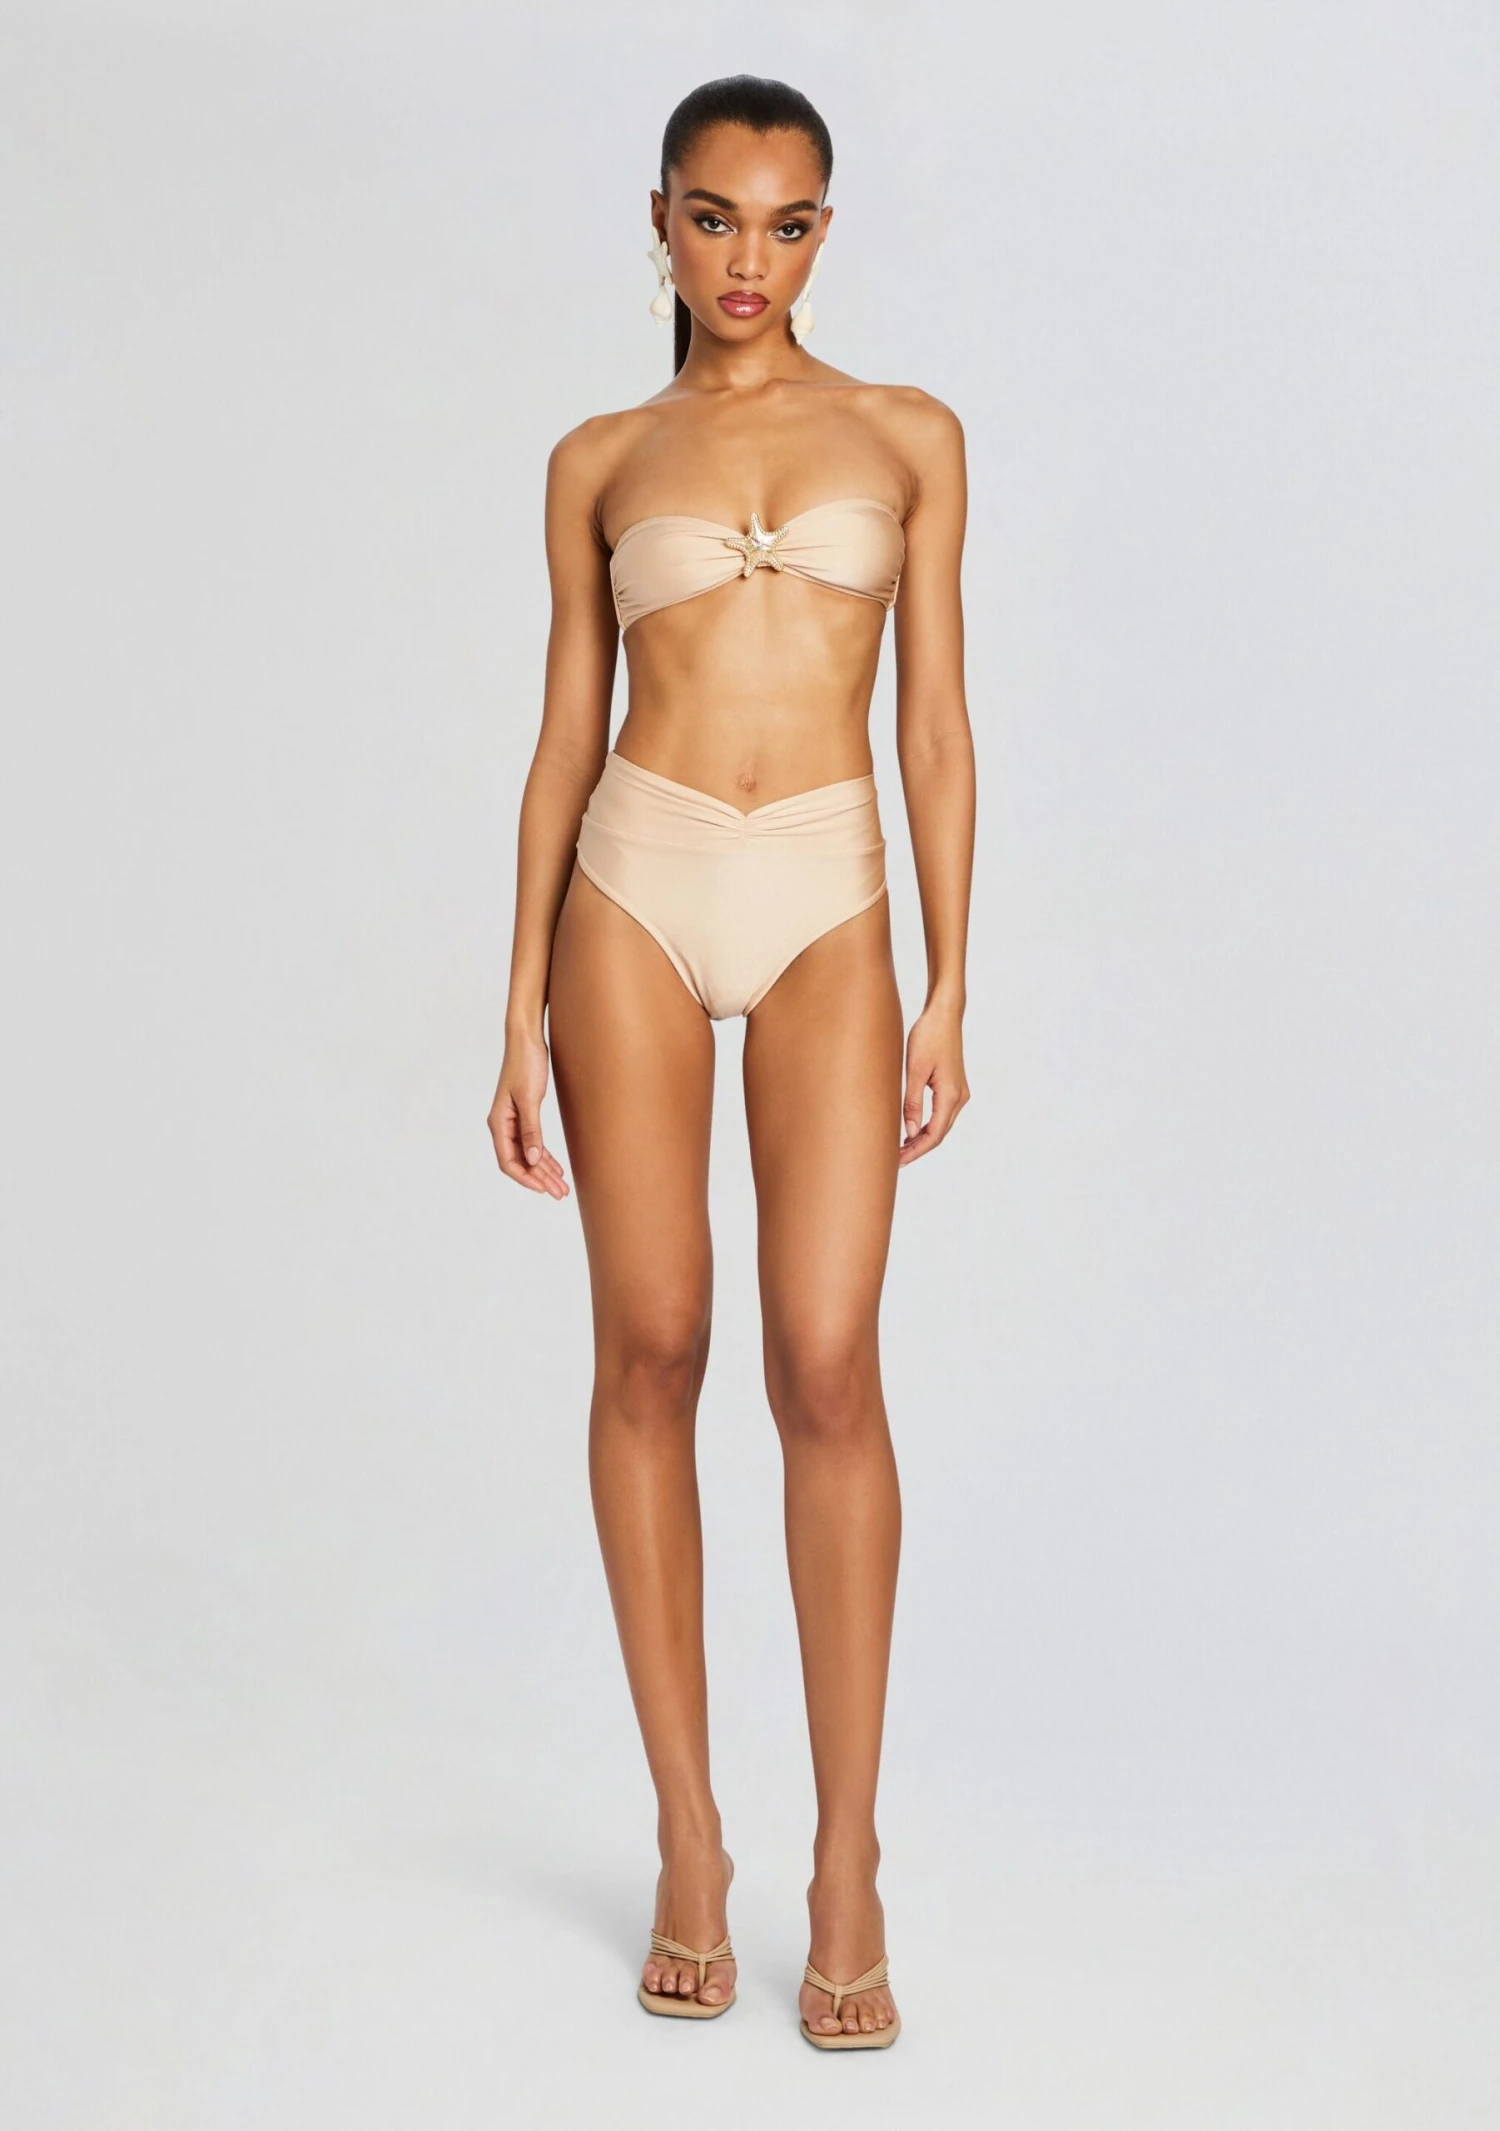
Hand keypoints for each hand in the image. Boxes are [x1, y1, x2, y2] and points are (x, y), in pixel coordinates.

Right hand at [488, 1029, 569, 1199]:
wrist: (527, 1039)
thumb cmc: (525, 1064)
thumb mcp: (530, 1098)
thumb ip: (531, 1130)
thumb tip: (534, 1159)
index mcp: (499, 1122)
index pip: (508, 1161)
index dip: (526, 1178)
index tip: (543, 1189)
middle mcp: (503, 1125)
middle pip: (520, 1162)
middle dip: (540, 1179)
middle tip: (561, 1193)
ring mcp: (513, 1121)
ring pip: (528, 1154)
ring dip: (544, 1171)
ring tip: (562, 1186)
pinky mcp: (525, 1114)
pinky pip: (533, 1143)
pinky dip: (545, 1156)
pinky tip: (557, 1167)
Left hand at [899, 1000, 969, 1166]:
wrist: (944, 1014)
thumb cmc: (928, 1036)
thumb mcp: (915, 1070)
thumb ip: (912, 1102)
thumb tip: (909, 1131)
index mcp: (951, 1095)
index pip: (933, 1135)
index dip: (915, 1151)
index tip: (897, 1161)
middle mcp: (959, 1097)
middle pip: (939, 1133)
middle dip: (917, 1148)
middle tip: (894, 1159)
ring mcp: (958, 1091)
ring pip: (940, 1124)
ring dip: (922, 1137)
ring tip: (899, 1147)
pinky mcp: (953, 1085)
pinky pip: (941, 1113)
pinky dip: (926, 1124)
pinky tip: (910, 1128)